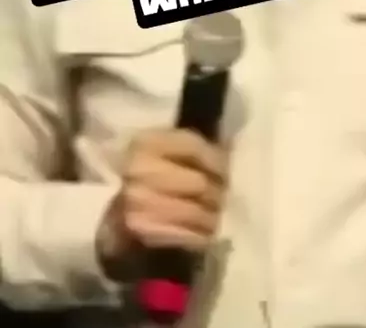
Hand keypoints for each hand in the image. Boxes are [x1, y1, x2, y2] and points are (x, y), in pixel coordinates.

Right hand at [97, 128, 228, 273]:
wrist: (121, 219)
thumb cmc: (155, 178)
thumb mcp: (169, 153)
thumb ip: (198, 146)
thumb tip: (231, 143)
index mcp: (146, 142)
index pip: (193, 146)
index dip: (217, 160)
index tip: (226, 172)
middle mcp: (138, 168)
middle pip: (199, 182)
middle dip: (217, 192)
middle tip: (220, 198)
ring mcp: (137, 199)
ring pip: (196, 210)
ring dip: (211, 217)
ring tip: (213, 216)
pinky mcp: (141, 228)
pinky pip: (186, 234)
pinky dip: (200, 235)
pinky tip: (202, 233)